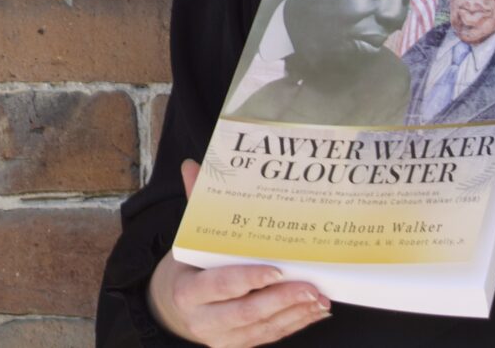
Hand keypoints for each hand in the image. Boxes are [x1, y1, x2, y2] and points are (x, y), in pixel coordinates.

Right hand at [148, 161, 328, 345]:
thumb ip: (195, 206)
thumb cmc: (188, 268)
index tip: (276, 270)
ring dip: (295, 313)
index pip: (220, 285)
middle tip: (311, 286)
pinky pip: (271, 336)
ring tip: (320, 297)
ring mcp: (223, 338)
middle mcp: (203, 320)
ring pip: (264, 328)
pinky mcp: (239, 346)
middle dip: (282, 300)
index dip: (248, 279)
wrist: (173, 309)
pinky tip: (314, 311)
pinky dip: (295, 323)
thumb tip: (193, 165)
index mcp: (187, 291)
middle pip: (247, 312)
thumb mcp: (187, 240)